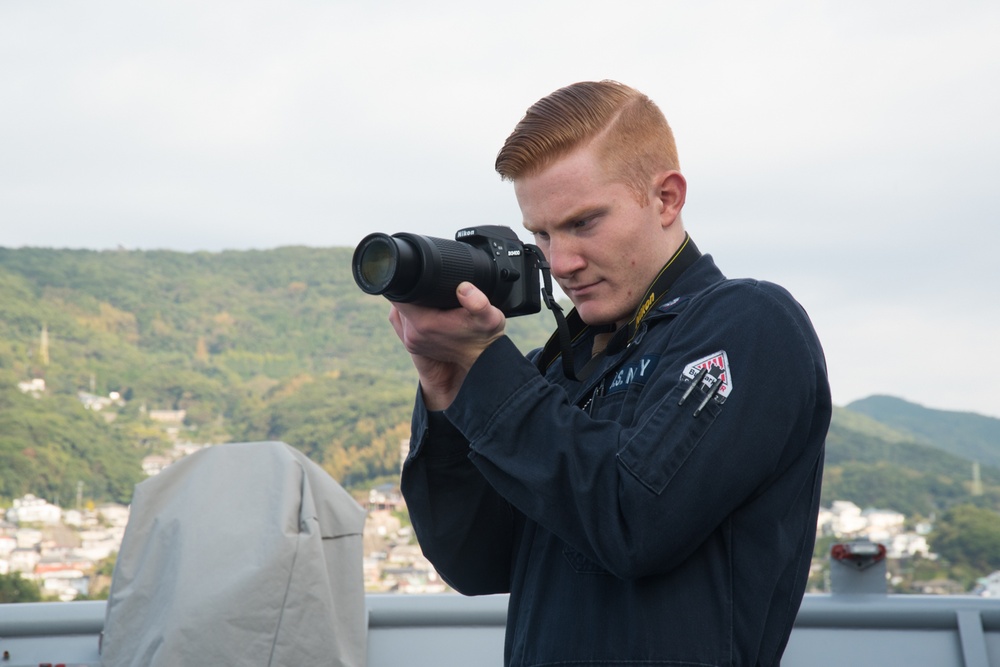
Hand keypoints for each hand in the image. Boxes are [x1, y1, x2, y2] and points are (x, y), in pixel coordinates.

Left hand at [389, 282, 505, 409]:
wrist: (481, 363)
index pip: (398, 294)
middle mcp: (412, 334)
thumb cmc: (485, 339)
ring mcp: (410, 341)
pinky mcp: (412, 345)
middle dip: (408, 289)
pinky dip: (409, 313)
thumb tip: (464, 288)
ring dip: (408, 302)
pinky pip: (401, 322)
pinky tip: (423, 307)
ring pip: (398, 312)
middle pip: (397, 301)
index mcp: (424, 324)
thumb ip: (478, 302)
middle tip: (424, 280)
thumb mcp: (489, 318)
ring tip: (425, 294)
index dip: (404, 279)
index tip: (414, 271)